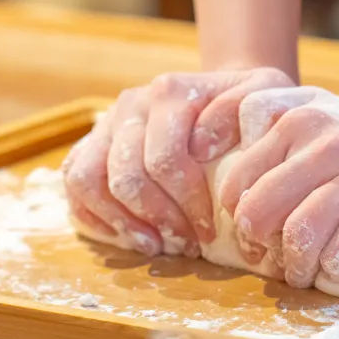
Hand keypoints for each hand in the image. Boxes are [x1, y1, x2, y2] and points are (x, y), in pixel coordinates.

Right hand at [62, 67, 293, 256]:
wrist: (226, 96)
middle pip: (126, 176)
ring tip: (155, 245)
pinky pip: (74, 182)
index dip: (186, 203)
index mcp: (169, 92)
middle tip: (186, 246)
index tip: (209, 231)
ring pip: (88, 179)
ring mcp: (107, 124)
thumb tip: (202, 144)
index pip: (164, 159)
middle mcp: (131, 104)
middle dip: (157, 219)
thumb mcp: (264, 94)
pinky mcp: (93, 143)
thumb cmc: (249, 106)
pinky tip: (130, 236)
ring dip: (121, 221)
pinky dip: (94, 215)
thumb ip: (242, 110)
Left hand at [217, 87, 338, 288]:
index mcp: (296, 110)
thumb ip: (263, 132)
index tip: (235, 227)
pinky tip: (336, 268)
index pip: (238, 166)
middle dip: (257, 244)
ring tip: (300, 273)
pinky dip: (338, 261)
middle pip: (262, 204)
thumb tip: (211, 187)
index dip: (228, 206)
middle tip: (266, 260)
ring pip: (304, 226)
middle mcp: (327, 127)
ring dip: (296, 265)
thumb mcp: (309, 117)